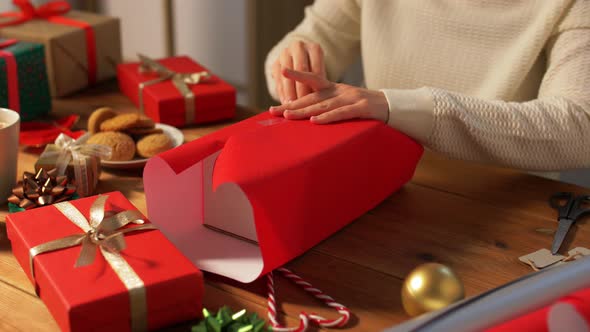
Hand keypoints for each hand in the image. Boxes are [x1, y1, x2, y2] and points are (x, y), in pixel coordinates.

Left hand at [269, 68, 389, 123]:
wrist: (392, 107)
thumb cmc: (364, 108)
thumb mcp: (344, 102)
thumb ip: (327, 105)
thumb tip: (307, 114)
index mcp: (334, 89)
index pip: (313, 79)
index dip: (298, 74)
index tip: (281, 71)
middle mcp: (340, 91)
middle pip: (312, 98)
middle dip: (292, 104)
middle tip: (274, 111)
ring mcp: (350, 99)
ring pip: (322, 106)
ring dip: (304, 112)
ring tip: (288, 116)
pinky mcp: (360, 109)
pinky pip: (341, 114)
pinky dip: (327, 118)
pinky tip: (315, 122)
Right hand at [271, 40, 325, 103]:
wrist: (298, 60)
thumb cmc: (315, 72)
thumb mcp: (321, 74)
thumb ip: (320, 84)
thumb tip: (320, 103)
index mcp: (314, 48)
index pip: (316, 68)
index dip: (315, 85)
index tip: (315, 100)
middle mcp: (299, 47)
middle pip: (300, 69)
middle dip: (301, 89)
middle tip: (303, 104)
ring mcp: (285, 53)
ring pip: (288, 74)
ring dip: (289, 92)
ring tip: (292, 106)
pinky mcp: (275, 63)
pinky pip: (278, 80)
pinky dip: (282, 93)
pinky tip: (285, 104)